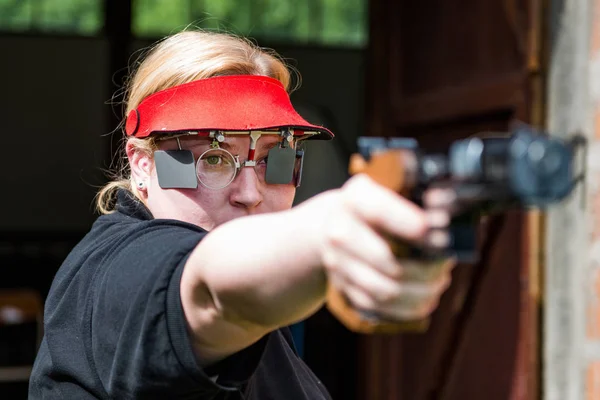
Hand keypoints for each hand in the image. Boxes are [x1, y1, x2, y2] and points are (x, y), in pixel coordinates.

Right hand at [318, 174, 454, 320]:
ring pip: (385, 290)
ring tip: (439, 283)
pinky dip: (408, 308)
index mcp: (354, 200)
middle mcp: (339, 232)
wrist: (332, 223)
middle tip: (446, 266)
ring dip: (420, 292)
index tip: (442, 237)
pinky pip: (379, 307)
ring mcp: (338, 264)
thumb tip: (445, 222)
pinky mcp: (344, 288)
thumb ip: (416, 201)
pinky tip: (426, 299)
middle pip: (386, 260)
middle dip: (426, 268)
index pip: (381, 212)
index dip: (413, 226)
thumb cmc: (373, 208)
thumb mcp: (390, 192)